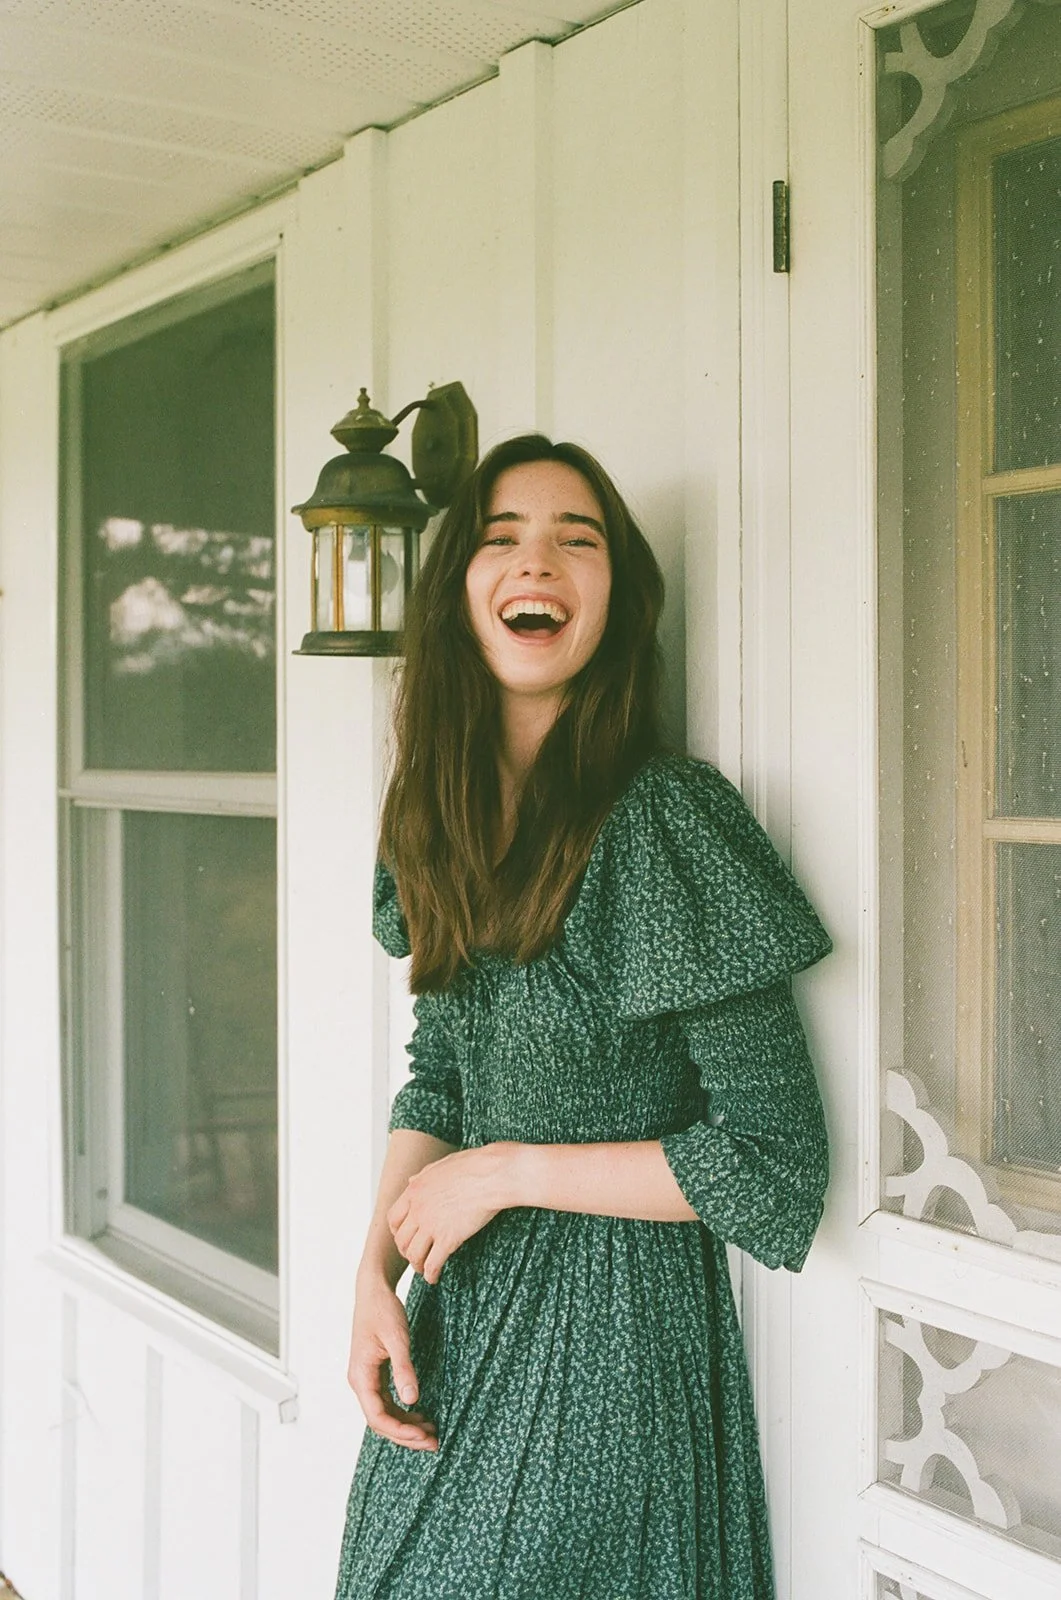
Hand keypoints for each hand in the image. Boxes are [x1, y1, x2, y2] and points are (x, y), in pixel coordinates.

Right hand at [347, 1273, 437, 1450]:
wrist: (373, 1290)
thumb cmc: (382, 1310)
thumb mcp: (396, 1338)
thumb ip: (403, 1369)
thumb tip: (412, 1400)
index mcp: (361, 1376)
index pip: (377, 1417)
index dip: (400, 1431)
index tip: (424, 1436)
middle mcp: (361, 1382)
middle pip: (381, 1421)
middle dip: (406, 1435)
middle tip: (434, 1443)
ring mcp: (367, 1379)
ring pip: (385, 1414)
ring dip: (407, 1427)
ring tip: (432, 1434)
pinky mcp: (375, 1374)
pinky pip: (388, 1403)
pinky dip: (404, 1413)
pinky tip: (421, 1417)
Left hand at [387, 1142, 515, 1284]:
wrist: (492, 1175)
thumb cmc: (473, 1166)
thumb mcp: (440, 1165)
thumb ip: (422, 1175)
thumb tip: (411, 1181)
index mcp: (415, 1190)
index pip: (393, 1218)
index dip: (397, 1232)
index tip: (405, 1238)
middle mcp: (418, 1209)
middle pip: (401, 1239)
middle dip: (406, 1251)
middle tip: (414, 1256)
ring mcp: (431, 1225)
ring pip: (413, 1254)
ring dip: (416, 1266)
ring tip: (423, 1270)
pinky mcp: (448, 1239)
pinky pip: (432, 1264)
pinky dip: (431, 1275)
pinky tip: (435, 1278)